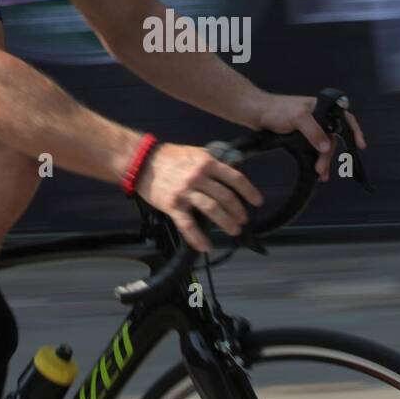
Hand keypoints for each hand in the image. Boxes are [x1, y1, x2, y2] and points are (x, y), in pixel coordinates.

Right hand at [134, 143, 264, 252]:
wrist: (142, 162)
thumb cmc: (169, 157)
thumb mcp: (195, 152)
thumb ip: (212, 162)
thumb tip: (231, 172)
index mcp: (206, 162)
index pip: (234, 178)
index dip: (248, 191)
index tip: (257, 201)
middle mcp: (198, 177)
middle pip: (225, 196)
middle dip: (238, 211)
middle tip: (243, 220)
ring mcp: (185, 192)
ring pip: (211, 209)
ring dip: (225, 222)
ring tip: (233, 230)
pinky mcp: (172, 205)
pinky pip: (187, 225)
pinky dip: (197, 238)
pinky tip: (206, 247)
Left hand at [250, 94, 367, 182]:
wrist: (256, 113)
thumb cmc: (276, 110)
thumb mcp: (298, 118)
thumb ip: (313, 131)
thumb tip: (326, 146)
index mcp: (322, 107)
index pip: (345, 118)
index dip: (354, 132)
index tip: (360, 145)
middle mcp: (319, 116)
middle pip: (333, 138)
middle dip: (330, 155)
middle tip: (322, 169)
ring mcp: (311, 126)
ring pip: (324, 145)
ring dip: (324, 160)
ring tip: (321, 174)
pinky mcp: (302, 135)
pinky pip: (314, 148)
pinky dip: (316, 159)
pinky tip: (316, 169)